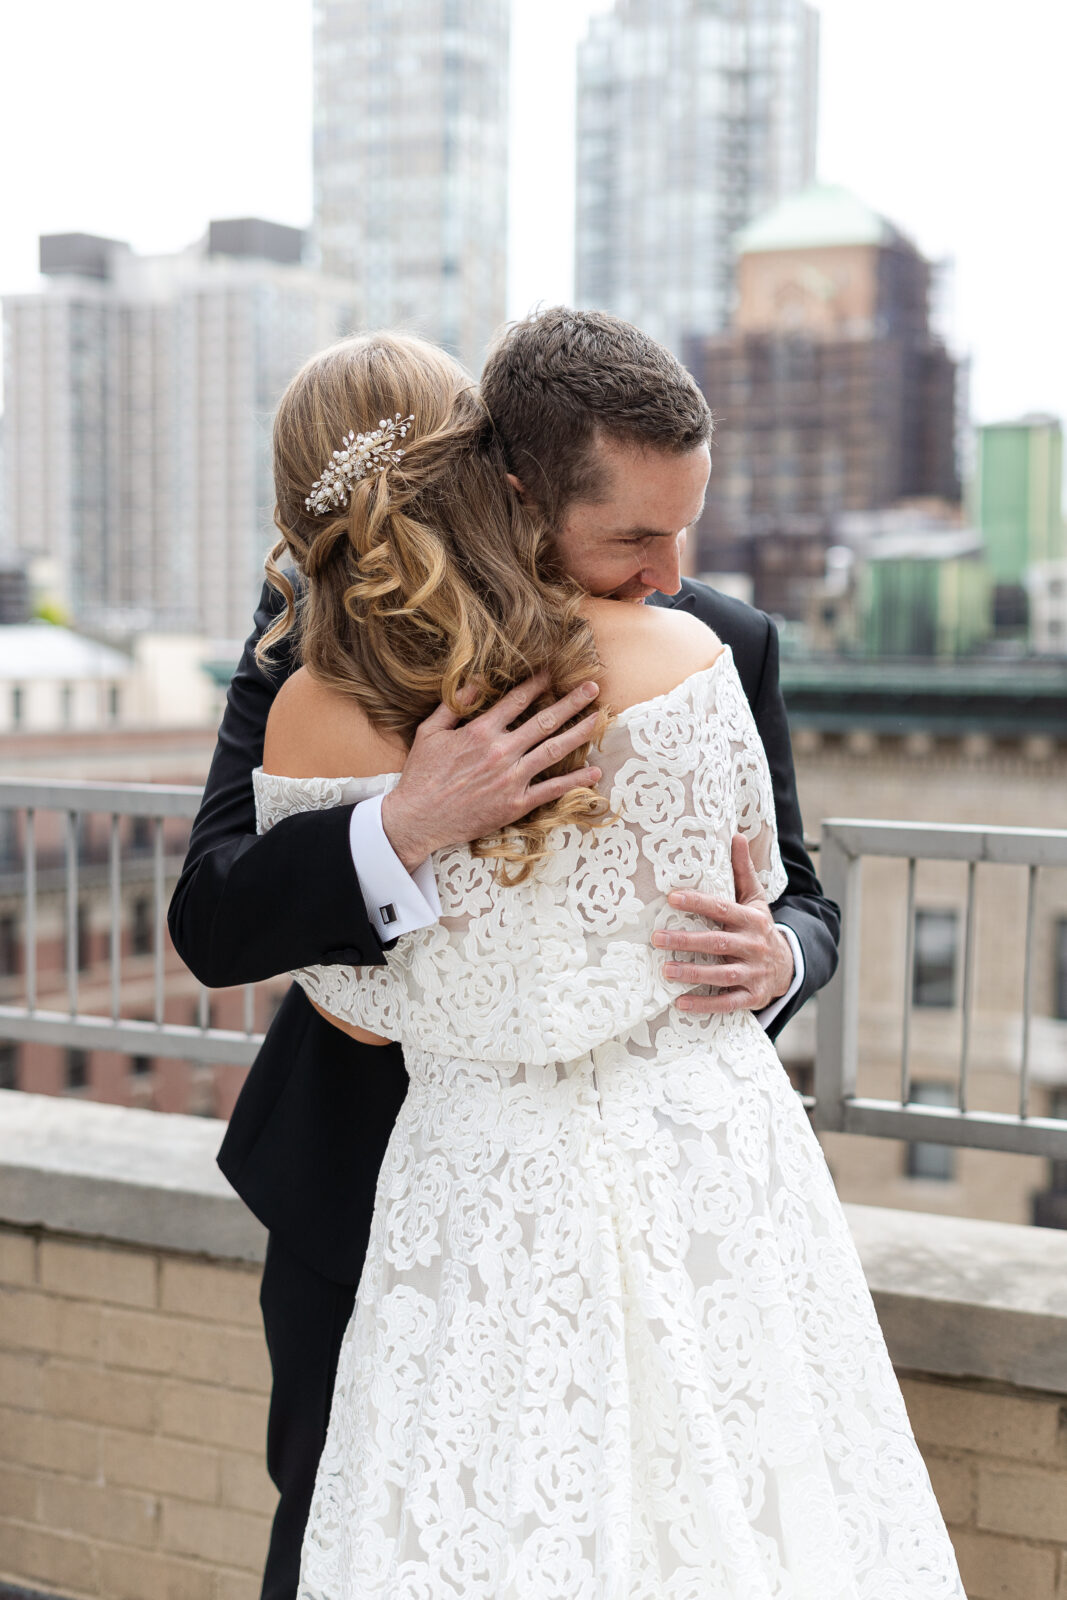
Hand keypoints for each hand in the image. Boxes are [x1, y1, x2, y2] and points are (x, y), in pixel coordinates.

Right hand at [380, 673, 602, 868]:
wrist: (418, 819)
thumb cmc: (421, 776)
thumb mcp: (429, 732)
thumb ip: (452, 706)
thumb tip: (474, 683)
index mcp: (480, 732)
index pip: (516, 700)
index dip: (537, 683)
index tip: (554, 671)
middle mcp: (500, 752)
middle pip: (544, 721)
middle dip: (571, 702)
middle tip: (592, 688)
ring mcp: (511, 779)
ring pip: (553, 750)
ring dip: (579, 733)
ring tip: (599, 719)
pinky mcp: (515, 803)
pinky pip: (551, 790)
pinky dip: (575, 780)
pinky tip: (594, 771)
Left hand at [653, 834, 794, 1013]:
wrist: (789, 966)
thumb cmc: (760, 928)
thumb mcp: (755, 900)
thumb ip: (742, 871)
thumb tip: (736, 835)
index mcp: (752, 920)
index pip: (722, 909)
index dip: (698, 902)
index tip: (672, 897)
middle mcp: (753, 946)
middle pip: (718, 943)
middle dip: (687, 941)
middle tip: (657, 938)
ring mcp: (754, 973)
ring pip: (722, 975)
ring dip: (693, 973)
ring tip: (666, 970)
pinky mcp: (753, 997)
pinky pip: (728, 1002)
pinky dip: (705, 1004)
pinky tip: (680, 1003)